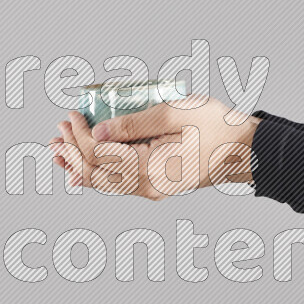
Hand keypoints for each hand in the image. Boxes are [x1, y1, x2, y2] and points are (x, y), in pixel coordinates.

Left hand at [50, 96, 259, 199]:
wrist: (245, 151)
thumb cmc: (217, 128)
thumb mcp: (177, 114)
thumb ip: (135, 123)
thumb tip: (98, 132)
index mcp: (152, 169)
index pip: (101, 157)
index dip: (80, 136)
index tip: (73, 114)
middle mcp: (148, 186)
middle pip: (96, 174)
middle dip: (72, 151)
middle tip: (59, 129)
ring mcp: (152, 189)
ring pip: (104, 183)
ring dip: (79, 164)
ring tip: (59, 149)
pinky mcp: (156, 185)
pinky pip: (118, 183)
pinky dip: (97, 172)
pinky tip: (83, 165)